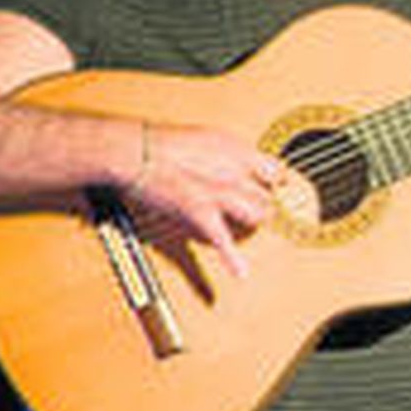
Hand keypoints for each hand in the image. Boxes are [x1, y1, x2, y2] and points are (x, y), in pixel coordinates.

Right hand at [124, 123, 283, 277]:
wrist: (135, 151)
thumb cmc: (163, 144)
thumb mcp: (207, 138)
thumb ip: (229, 155)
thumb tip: (241, 164)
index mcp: (236, 150)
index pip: (275, 170)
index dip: (274, 183)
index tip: (272, 189)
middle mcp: (235, 169)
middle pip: (268, 195)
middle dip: (264, 205)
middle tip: (256, 211)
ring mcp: (220, 191)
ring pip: (258, 214)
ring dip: (253, 223)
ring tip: (246, 228)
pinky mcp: (201, 212)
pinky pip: (224, 240)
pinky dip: (233, 260)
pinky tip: (241, 272)